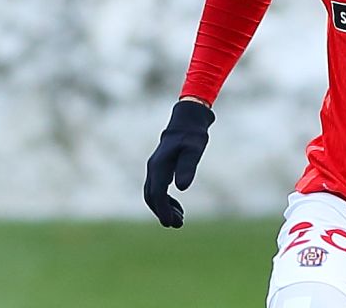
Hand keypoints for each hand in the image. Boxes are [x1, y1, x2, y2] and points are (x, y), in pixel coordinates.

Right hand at [143, 99, 213, 227]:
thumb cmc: (192, 134)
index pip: (157, 193)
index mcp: (159, 165)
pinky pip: (158, 190)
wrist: (187, 120)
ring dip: (163, 208)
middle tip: (177, 225)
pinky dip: (165, 201)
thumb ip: (188, 166)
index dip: (163, 210)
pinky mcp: (161, 169)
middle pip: (151, 197)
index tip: (171, 223)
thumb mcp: (194, 149)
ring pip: (153, 195)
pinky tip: (177, 207)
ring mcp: (155, 169)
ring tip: (179, 220)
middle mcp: (153, 168)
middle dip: (162, 212)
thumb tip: (182, 187)